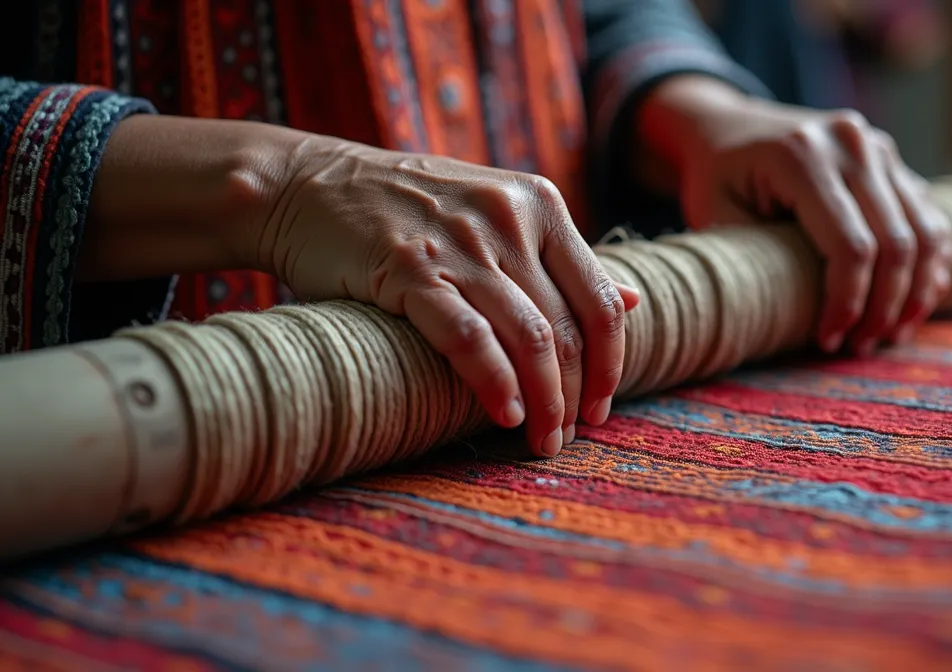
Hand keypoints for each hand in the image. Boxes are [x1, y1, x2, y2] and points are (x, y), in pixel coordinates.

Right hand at [260, 138, 638, 455]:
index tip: (601, 406)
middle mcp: (510, 219)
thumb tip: (636, 301)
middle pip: (569, 326)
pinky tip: (505, 415)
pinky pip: (470, 339)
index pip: (602, 297)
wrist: (306, 184)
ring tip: (540, 441)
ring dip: (544, 401)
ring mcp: (461, 243)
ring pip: (531, 338)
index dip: (611, 362)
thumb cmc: (407, 208)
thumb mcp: (496, 213)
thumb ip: (561, 258)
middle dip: (576, 394)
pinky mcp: (411, 269)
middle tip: (568, 437)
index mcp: (540, 204)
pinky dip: (495, 384)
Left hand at [637, 77, 951, 354]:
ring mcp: (878, 146)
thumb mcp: (716, 218)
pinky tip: (911, 304)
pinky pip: (927, 217)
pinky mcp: (892, 159)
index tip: (828, 341)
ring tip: (888, 334)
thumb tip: (802, 323)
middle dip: (884, 308)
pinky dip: (927, 264)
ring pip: (924, 232)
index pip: (850, 247)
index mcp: (802, 156)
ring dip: (915, 293)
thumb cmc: (716, 179)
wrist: (727, 126)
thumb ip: (757, 261)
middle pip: (896, 244)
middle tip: (860, 347)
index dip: (847, 304)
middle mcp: (850, 143)